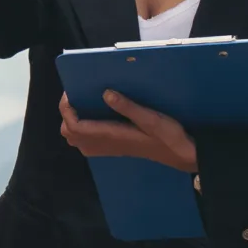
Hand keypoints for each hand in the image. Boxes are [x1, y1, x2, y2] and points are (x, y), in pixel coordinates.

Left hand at [58, 91, 198, 173]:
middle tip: (76, 96)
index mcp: (110, 135)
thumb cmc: (167, 136)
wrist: (181, 155)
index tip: (70, 92)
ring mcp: (109, 148)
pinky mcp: (115, 148)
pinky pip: (88, 142)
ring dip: (74, 122)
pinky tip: (94, 115)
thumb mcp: (151, 118)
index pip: (74, 126)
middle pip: (70, 134)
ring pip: (77, 140)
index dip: (66, 110)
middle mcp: (105, 144)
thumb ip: (128, 107)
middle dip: (67, 115)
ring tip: (83, 104)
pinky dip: (83, 129)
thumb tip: (105, 92)